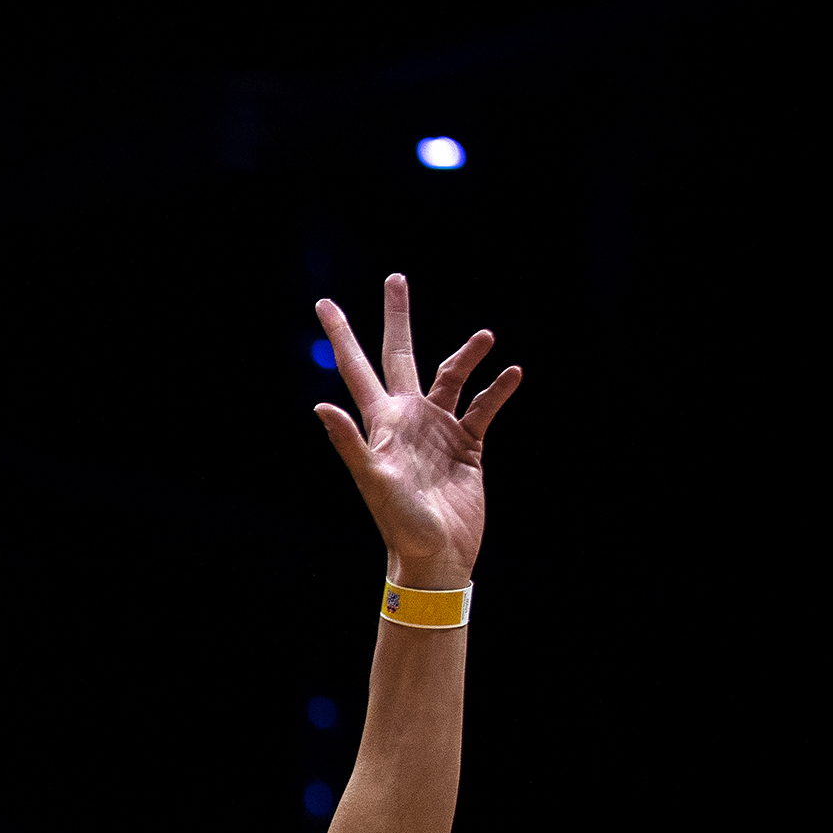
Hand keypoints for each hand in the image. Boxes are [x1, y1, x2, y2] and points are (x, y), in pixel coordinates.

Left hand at [314, 275, 520, 588]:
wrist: (437, 553)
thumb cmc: (398, 522)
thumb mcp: (373, 480)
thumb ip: (349, 442)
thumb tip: (320, 406)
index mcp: (380, 422)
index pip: (357, 368)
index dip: (342, 335)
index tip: (324, 301)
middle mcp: (408, 417)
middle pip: (400, 356)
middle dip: (397, 318)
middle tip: (395, 279)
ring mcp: (438, 429)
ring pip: (451, 376)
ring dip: (467, 355)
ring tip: (486, 338)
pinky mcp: (468, 445)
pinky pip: (484, 408)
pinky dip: (498, 390)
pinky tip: (512, 374)